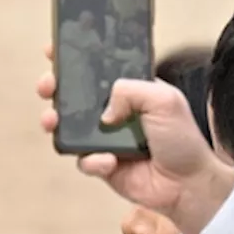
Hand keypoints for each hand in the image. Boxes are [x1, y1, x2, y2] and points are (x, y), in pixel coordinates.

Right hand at [36, 49, 233, 233]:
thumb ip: (132, 90)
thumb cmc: (181, 139)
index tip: (53, 50)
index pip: (98, 69)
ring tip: (52, 121)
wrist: (186, 183)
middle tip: (47, 86)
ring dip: (54, 121)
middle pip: (73, 95)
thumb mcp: (164, 100)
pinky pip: (82, 160)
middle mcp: (113, 112)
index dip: (75, 59)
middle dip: (54, 87)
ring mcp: (103, 139)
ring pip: (67, 127)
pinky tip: (109, 161)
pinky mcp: (100, 164)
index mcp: (129, 90)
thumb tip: (104, 110)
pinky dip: (91, 161)